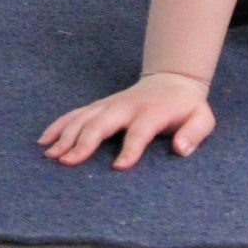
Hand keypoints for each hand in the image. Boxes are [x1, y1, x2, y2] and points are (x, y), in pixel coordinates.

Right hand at [39, 72, 214, 169]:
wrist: (172, 79)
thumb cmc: (186, 107)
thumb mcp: (202, 118)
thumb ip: (194, 133)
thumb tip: (181, 148)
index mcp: (152, 112)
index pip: (140, 131)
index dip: (131, 148)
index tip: (119, 167)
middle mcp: (127, 107)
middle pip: (103, 122)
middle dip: (84, 141)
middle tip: (66, 161)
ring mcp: (111, 104)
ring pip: (85, 118)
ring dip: (66, 134)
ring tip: (50, 154)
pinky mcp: (101, 105)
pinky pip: (77, 114)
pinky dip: (60, 124)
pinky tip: (45, 139)